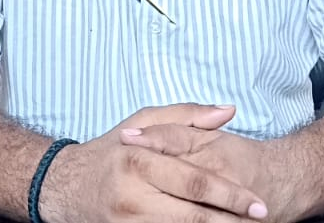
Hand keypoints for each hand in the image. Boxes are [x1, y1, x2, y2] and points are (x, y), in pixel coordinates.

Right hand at [38, 104, 270, 222]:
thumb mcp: (142, 122)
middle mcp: (132, 196)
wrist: (63, 187)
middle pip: (193, 217)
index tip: (259, 205)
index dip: (232, 196)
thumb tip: (228, 112)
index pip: (196, 183)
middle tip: (260, 221)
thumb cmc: (111, 152)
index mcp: (139, 162)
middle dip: (230, 222)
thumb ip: (186, 116)